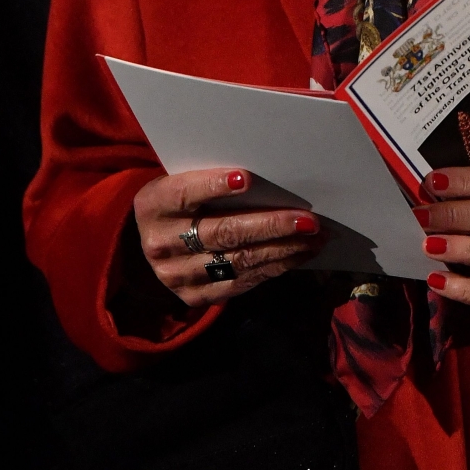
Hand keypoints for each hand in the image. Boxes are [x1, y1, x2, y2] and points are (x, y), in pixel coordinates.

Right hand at [133, 168, 322, 307]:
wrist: (154, 241)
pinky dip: (274, 267)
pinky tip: (299, 255)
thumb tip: (267, 174)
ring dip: (283, 249)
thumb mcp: (182, 180)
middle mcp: (161, 244)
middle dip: (270, 225)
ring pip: (237, 261)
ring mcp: (176, 275)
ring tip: (315, 238)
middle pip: (222, 232)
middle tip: (308, 220)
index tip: (246, 178)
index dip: (214, 186)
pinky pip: (241, 282)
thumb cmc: (182, 199)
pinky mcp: (195, 296)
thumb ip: (211, 178)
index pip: (185, 194)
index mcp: (154, 205)